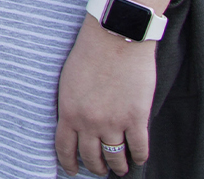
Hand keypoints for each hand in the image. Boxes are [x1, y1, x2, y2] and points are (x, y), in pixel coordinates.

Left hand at [54, 16, 155, 175]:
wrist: (115, 38)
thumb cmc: (89, 53)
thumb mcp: (68, 81)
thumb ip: (71, 104)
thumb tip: (73, 122)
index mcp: (68, 111)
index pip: (64, 148)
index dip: (68, 163)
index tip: (71, 171)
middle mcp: (89, 122)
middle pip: (91, 157)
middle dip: (95, 167)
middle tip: (99, 170)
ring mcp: (114, 122)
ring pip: (115, 158)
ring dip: (118, 167)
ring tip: (120, 169)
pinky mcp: (136, 118)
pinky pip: (139, 148)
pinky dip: (139, 157)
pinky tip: (138, 159)